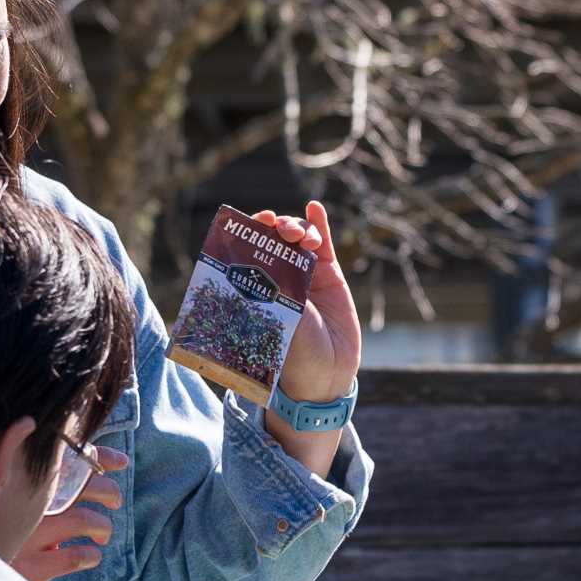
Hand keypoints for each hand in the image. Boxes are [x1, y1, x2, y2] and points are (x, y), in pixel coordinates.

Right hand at [6, 445, 125, 580]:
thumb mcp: (7, 499)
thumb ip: (36, 482)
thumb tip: (85, 458)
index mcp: (22, 483)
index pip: (69, 458)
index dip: (100, 457)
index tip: (120, 462)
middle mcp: (24, 505)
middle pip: (82, 485)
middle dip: (108, 491)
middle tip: (115, 501)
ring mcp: (27, 535)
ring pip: (84, 519)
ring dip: (103, 526)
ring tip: (103, 535)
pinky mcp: (30, 566)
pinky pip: (75, 557)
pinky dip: (90, 555)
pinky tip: (91, 556)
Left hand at [257, 200, 362, 404]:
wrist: (325, 374)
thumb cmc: (291, 354)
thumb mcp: (272, 321)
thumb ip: (269, 292)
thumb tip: (251, 261)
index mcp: (256, 286)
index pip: (250, 250)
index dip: (252, 232)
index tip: (256, 224)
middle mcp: (277, 276)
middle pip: (274, 238)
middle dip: (275, 226)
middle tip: (279, 228)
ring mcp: (305, 274)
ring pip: (299, 237)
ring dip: (298, 227)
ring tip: (301, 236)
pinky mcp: (330, 276)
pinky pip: (325, 243)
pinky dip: (319, 223)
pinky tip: (314, 206)